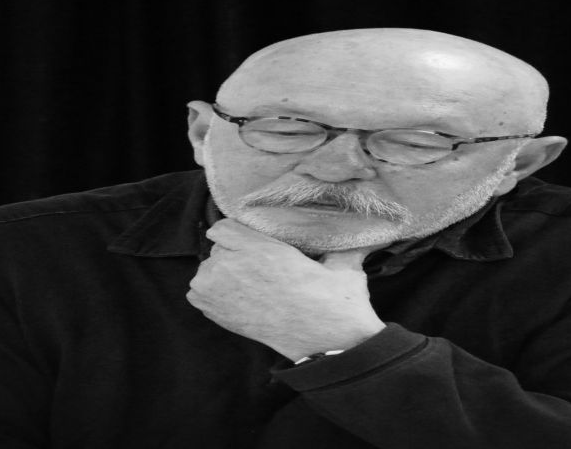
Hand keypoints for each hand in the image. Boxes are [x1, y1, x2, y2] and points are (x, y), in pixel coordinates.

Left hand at [186, 219, 386, 360]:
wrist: (327, 343)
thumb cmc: (335, 303)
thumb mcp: (342, 264)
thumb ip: (340, 241)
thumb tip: (370, 232)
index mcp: (263, 249)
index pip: (224, 227)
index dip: (239, 234)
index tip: (252, 242)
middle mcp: (235, 266)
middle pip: (217, 247)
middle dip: (234, 254)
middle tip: (259, 269)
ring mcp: (221, 290)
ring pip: (208, 270)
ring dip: (224, 275)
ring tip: (252, 287)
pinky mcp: (215, 313)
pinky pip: (200, 294)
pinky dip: (214, 295)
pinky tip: (240, 301)